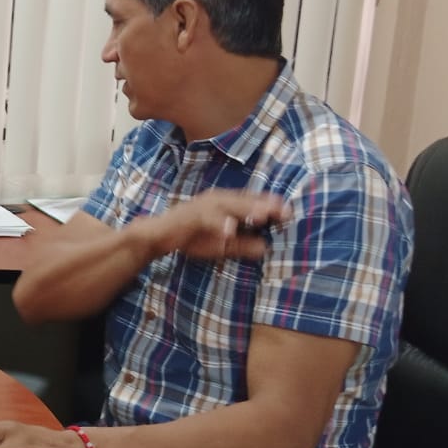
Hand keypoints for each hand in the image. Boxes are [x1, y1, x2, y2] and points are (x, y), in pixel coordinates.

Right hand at [141, 189, 286, 261]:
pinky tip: (229, 230)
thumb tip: (266, 248)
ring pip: (228, 205)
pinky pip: (206, 218)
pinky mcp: (190, 215)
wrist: (158, 235)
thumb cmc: (190, 237)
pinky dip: (218, 223)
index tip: (290, 213)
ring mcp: (203, 205)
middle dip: (264, 205)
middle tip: (285, 211)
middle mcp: (216, 199)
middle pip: (244, 200)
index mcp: (225, 203)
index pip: (252, 202)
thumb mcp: (221, 245)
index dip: (270, 205)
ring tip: (262, 215)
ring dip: (246, 210)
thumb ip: (242, 244)